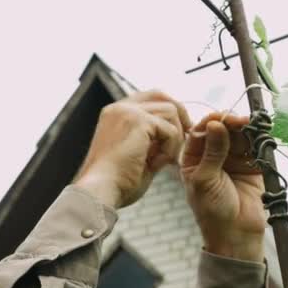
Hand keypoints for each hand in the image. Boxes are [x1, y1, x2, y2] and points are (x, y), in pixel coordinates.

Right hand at [74, 91, 190, 207]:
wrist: (99, 192)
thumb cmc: (117, 183)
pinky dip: (171, 149)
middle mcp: (119, 107)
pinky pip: (171, 130)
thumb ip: (153, 141)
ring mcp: (127, 111)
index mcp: (116, 114)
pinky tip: (158, 164)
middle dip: (180, 114)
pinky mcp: (137, 121)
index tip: (180, 133)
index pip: (150, 98)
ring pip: (171, 111)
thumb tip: (176, 135)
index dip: (170, 112)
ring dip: (175, 137)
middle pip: (162, 95)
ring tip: (164, 160)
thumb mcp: (137, 155)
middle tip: (187, 137)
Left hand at [181, 112, 266, 261]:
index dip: (212, 122)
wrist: (236, 235)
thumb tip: (215, 123)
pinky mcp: (252, 166)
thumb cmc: (212, 211)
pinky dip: (259, 141)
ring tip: (255, 129)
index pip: (201, 132)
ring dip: (247, 131)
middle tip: (243, 121)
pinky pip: (255, 148)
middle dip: (232, 124)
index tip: (224, 118)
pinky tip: (262, 137)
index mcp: (193, 158)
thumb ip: (212, 151)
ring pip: (240, 136)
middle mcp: (212, 155)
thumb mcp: (205, 180)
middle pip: (222, 130)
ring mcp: (233, 159)